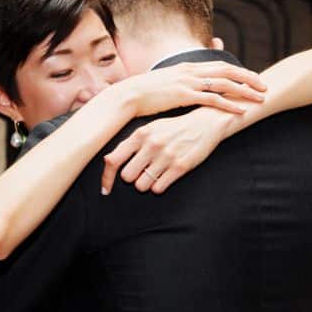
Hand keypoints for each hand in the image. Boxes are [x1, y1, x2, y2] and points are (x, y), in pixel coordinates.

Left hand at [100, 107, 230, 194]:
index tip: (106, 188)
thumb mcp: (151, 129)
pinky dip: (159, 187)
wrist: (205, 123)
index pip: (113, 160)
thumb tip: (109, 161)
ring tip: (154, 175)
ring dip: (146, 184)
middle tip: (141, 172)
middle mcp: (151, 144)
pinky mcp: (180, 166)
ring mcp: (166, 156)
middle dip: (132, 178)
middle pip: (127, 176)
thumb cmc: (174, 128)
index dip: (106, 177)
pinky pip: (158, 188)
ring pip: (141, 185)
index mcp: (140, 134)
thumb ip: (131, 143)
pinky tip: (165, 177)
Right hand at [120, 62, 266, 116]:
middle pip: (227, 70)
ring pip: (224, 83)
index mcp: (188, 67)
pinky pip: (212, 100)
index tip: (253, 77)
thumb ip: (182, 81)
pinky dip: (229, 105)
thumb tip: (191, 85)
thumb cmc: (146, 93)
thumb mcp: (167, 81)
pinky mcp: (183, 96)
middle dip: (248, 77)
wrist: (128, 96)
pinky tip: (241, 111)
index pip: (220, 64)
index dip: (239, 70)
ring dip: (245, 90)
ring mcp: (188, 82)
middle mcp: (191, 71)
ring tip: (260, 98)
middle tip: (264, 86)